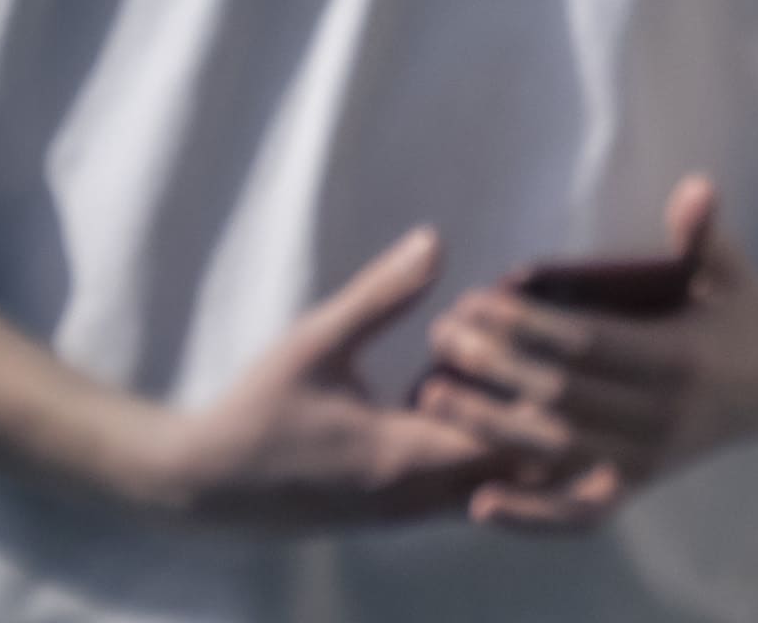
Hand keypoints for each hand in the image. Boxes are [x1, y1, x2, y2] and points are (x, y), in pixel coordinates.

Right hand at [129, 229, 558, 530]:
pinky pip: (455, 493)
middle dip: (534, 420)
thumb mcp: (317, 340)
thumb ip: (381, 295)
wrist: (203, 488)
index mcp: (404, 458)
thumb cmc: (260, 409)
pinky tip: (473, 402)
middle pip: (509, 472)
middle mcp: (412, 499)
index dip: (535, 397)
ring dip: (508, 438)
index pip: (506, 441)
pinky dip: (477, 453)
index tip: (551, 348)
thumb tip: (435, 241)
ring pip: (485, 488)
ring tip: (524, 377)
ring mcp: (399, 515)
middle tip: (553, 360)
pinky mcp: (386, 515)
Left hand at [416, 186, 757, 538]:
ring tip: (433, 395)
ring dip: (490, 427)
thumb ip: (704, 232)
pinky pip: (575, 512)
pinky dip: (528, 514)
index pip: (586, 344)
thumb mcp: (728, 266)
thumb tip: (697, 190)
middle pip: (560, 397)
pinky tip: (478, 502)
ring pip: (556, 451)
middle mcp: (660, 419)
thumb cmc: (740, 311)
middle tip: (441, 334)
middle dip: (493, 365)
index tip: (476, 300)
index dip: (527, 325)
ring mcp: (646, 462)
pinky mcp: (635, 489)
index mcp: (679, 361)